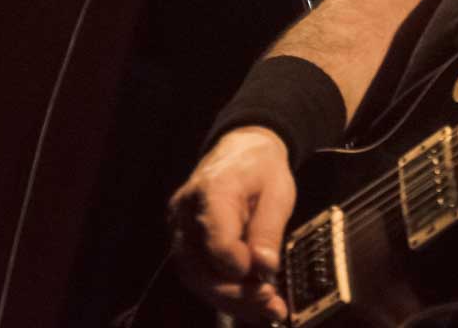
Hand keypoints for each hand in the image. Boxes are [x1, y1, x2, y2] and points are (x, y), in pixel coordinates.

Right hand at [167, 125, 294, 323]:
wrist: (240, 150)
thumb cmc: (260, 167)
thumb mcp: (278, 191)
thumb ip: (268, 229)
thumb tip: (265, 268)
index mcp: (212, 190)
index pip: (214, 239)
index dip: (238, 264)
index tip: (266, 276)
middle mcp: (186, 212)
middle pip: (200, 267)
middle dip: (236, 293)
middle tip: (271, 303)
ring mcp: (179, 228)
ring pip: (196, 278)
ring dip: (231, 300)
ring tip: (267, 309)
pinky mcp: (183, 242)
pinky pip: (198, 274)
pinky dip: (224, 292)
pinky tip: (250, 304)